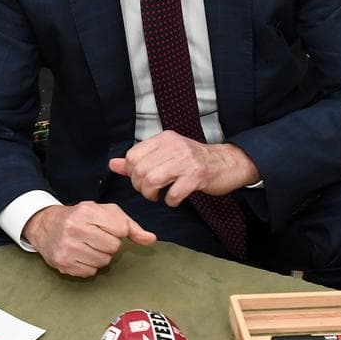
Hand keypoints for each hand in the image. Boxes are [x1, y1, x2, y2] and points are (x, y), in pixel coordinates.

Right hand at [22, 202, 155, 276]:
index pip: (121, 229)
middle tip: (97, 238)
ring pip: (103, 262)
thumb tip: (151, 240)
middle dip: (109, 245)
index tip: (108, 228)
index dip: (118, 231)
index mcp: (87, 211)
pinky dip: (89, 266)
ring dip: (100, 256)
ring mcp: (67, 247)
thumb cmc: (80, 217)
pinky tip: (80, 254)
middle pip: (113, 247)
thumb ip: (130, 225)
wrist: (45, 225)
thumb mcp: (104, 213)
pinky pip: (90, 272)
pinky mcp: (63, 263)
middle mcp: (75, 228)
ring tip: (88, 246)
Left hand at [108, 131, 259, 205]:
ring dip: (152, 194)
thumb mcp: (166, 155)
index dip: (131, 173)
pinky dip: (171, 201)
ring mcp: (186, 160)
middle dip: (140, 187)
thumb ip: (139, 160)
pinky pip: (173, 193)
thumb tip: (113, 164)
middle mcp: (174, 145)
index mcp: (164, 138)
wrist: (227, 163)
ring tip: (159, 196)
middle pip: (140, 170)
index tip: (141, 180)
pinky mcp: (197, 175)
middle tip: (150, 191)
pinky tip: (175, 199)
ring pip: (152, 180)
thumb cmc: (194, 161)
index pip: (132, 155)